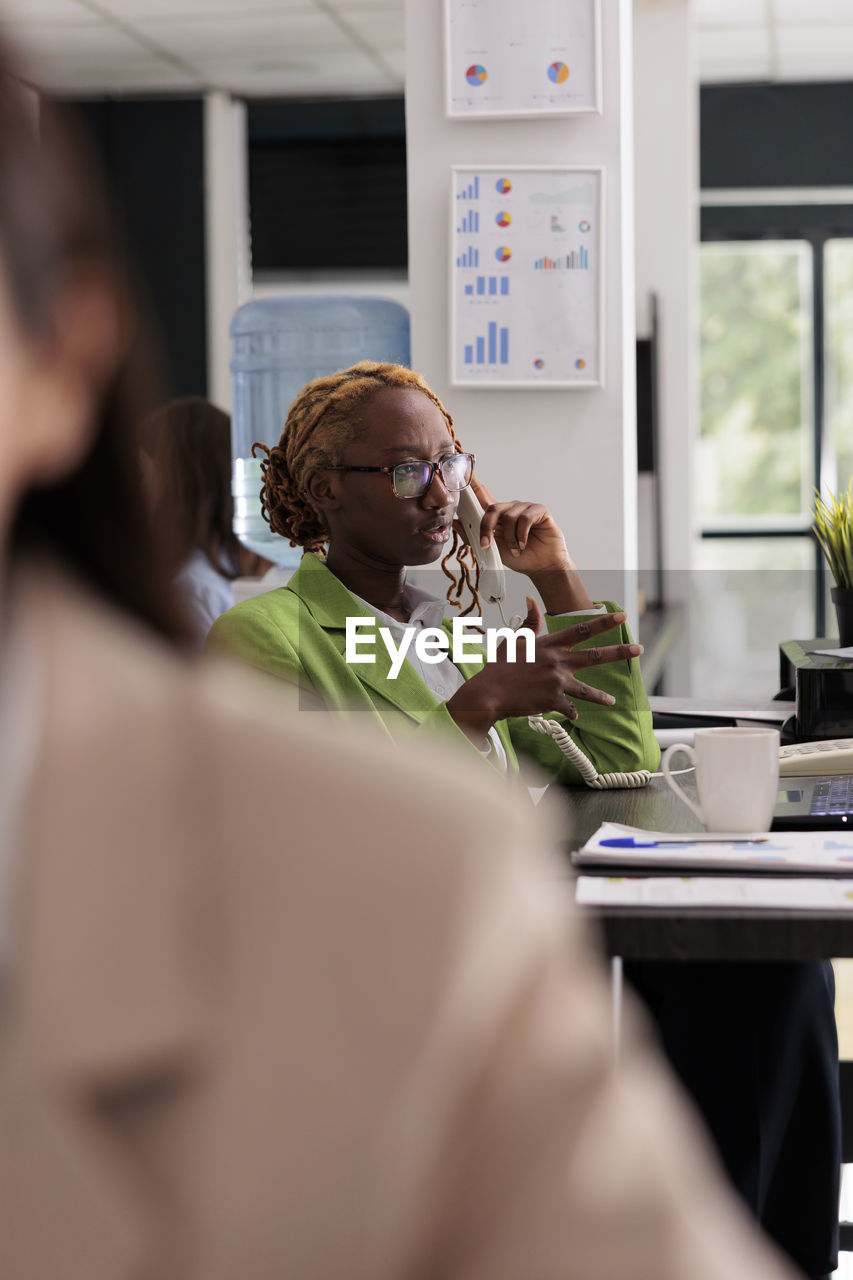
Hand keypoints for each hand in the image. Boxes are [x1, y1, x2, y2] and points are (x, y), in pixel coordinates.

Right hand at [446, 600, 642, 745]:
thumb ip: (529, 623)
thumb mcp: (515, 641)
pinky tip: (576, 717)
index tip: (622, 617)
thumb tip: (530, 601)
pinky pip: (569, 709)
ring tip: (612, 701)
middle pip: (595, 656)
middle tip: (639, 649)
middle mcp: (557, 661)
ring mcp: (556, 682)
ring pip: (587, 690)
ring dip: (601, 697)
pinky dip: (572, 713)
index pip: (582, 630)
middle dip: (620, 653)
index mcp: (550, 645)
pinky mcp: (552, 701)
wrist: (490, 692)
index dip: (603, 622)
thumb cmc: (500, 666)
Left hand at [456, 476, 592, 612]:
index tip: (463, 468)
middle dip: (487, 528)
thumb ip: (474, 536)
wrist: (543, 567)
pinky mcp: (539, 510)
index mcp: (498, 516)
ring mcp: (525, 508)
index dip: (473, 483)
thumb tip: (455, 523)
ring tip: (515, 549)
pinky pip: (524, 518)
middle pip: (492, 508)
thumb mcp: (493, 550)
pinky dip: (521, 535)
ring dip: (509, 538)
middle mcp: (511, 509)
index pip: (482, 495)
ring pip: (509, 517)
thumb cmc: (520, 558)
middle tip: (486, 545)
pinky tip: (524, 544)